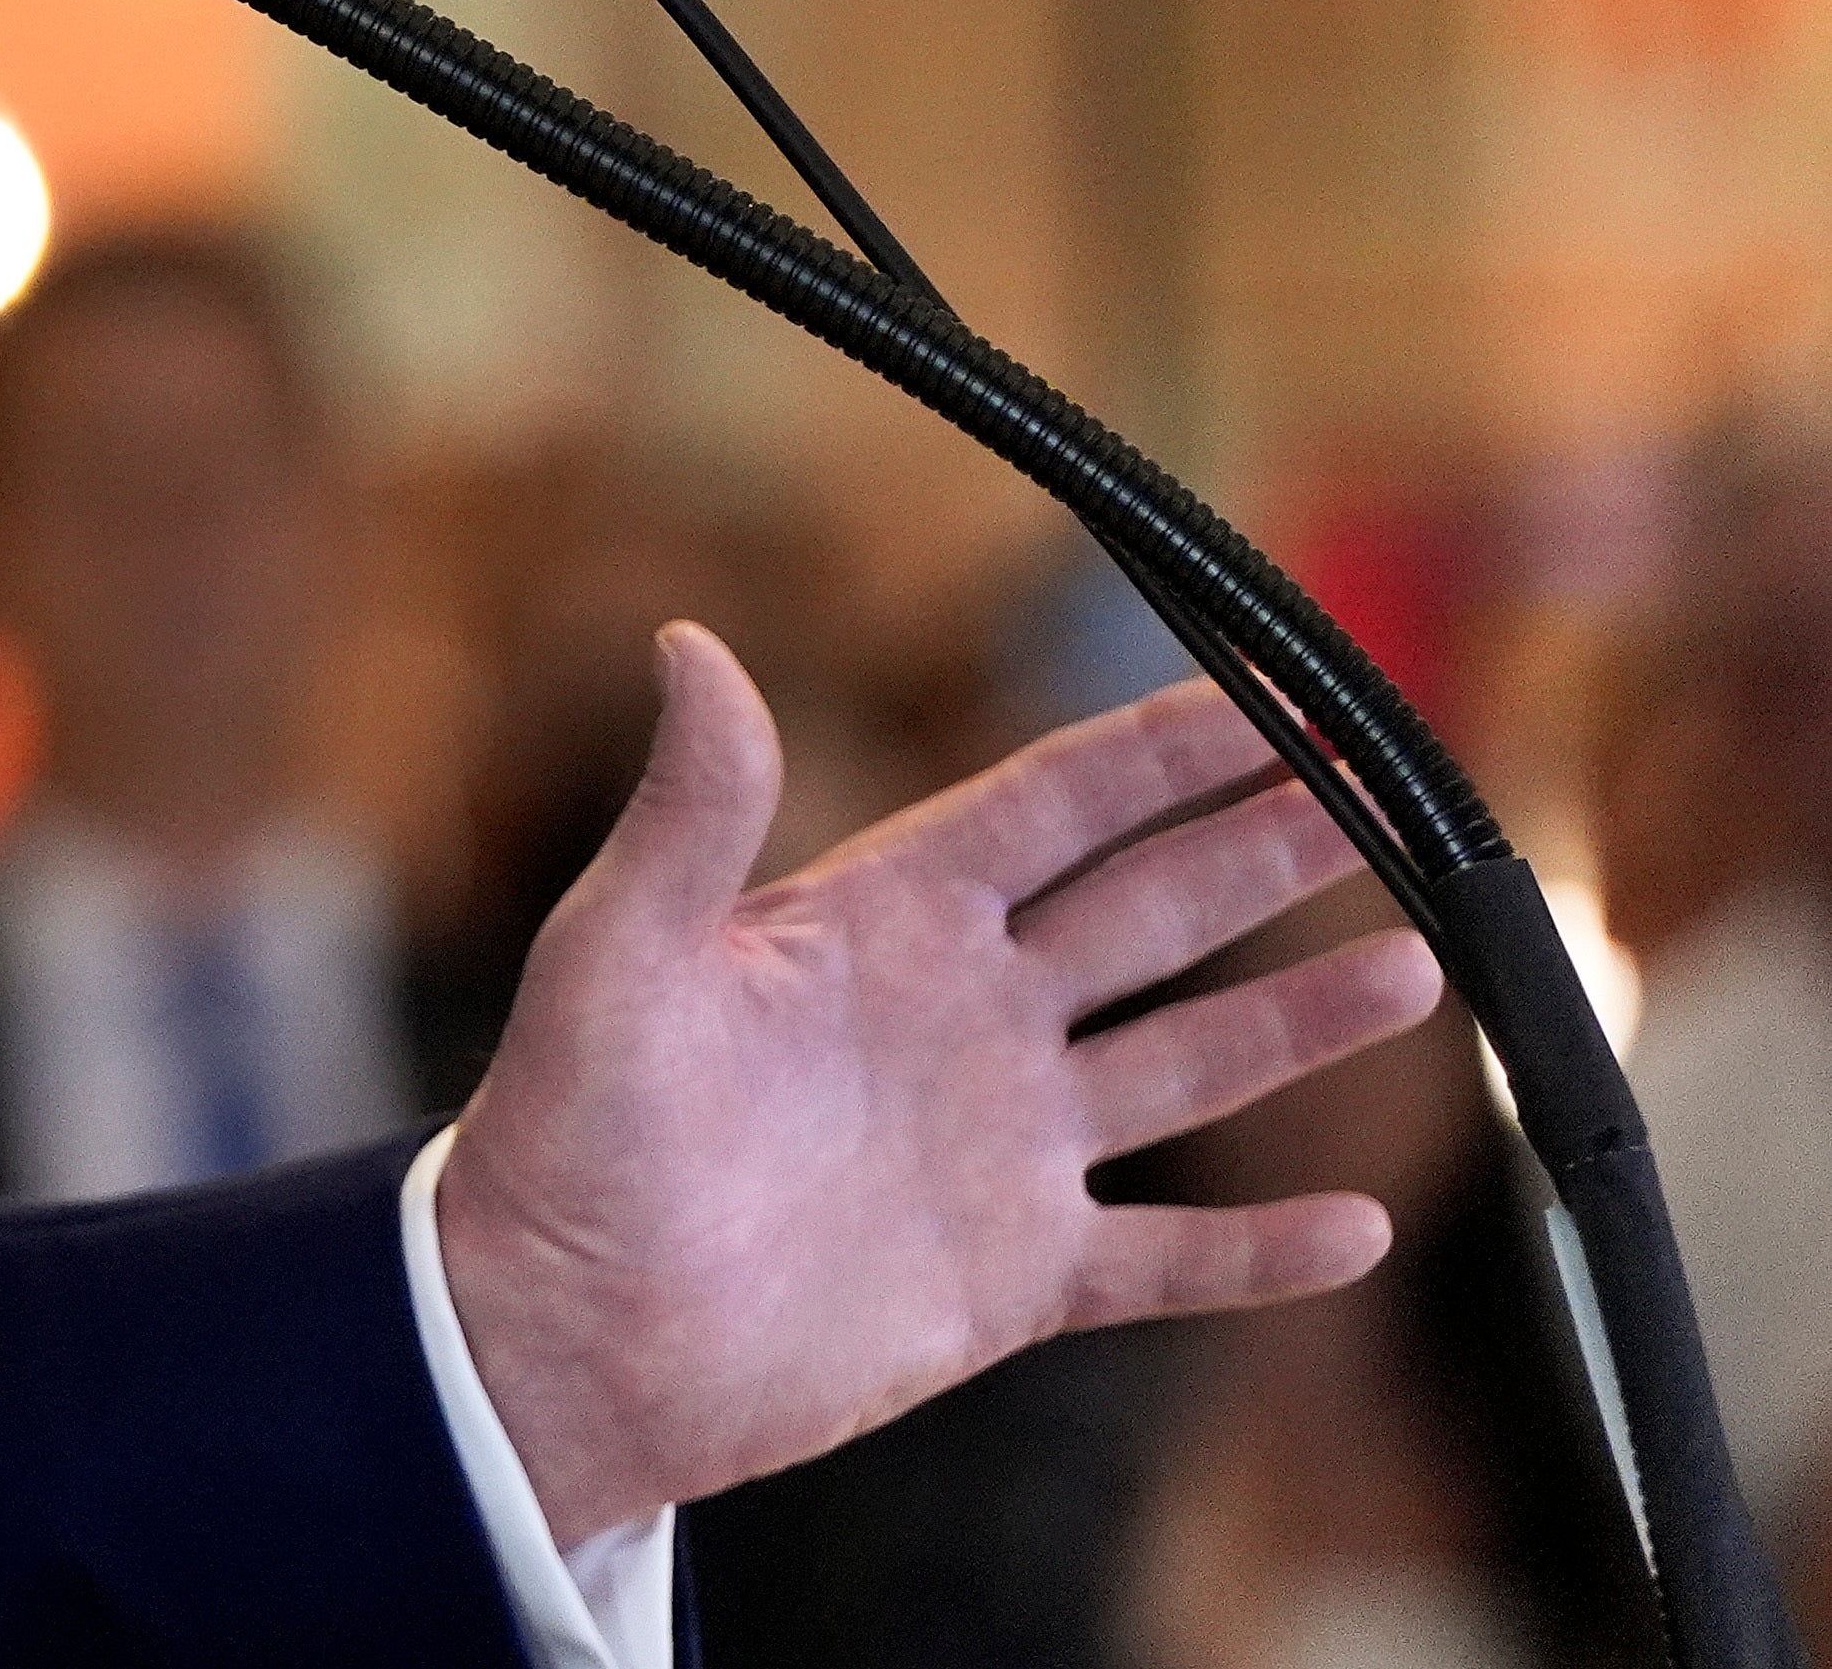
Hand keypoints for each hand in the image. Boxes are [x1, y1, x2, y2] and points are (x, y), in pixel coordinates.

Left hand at [437, 624, 1445, 1545]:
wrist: (561, 1335)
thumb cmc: (564, 1132)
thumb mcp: (620, 951)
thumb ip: (688, 809)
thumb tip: (691, 644)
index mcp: (877, 922)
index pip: (1052, 804)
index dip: (1164, 747)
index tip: (1278, 687)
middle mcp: (957, 1018)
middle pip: (1148, 911)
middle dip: (1265, 850)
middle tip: (1387, 794)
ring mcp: (996, 1147)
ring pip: (1186, 1064)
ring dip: (1298, 1020)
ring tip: (1419, 968)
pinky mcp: (1010, 1278)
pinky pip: (1165, 1255)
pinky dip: (1259, 1252)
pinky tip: (1356, 1230)